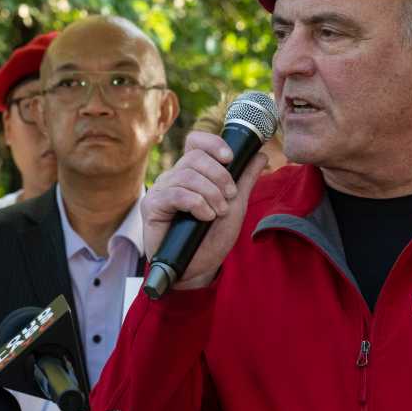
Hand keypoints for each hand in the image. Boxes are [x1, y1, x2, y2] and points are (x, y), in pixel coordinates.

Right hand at [141, 131, 268, 288]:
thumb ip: (245, 180)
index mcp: (192, 172)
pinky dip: (197, 204)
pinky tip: (204, 217)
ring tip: (218, 212)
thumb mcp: (236, 206)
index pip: (196, 142)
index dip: (213, 143)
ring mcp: (161, 190)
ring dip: (211, 193)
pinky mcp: (151, 206)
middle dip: (220, 176)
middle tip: (230, 197)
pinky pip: (175, 193)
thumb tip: (260, 155)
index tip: (230, 158)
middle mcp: (174, 177)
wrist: (198, 269)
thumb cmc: (212, 238)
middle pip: (195, 157)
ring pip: (187, 175)